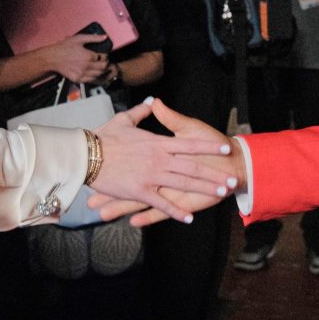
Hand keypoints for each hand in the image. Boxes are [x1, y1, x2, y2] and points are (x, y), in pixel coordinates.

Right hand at [46, 32, 109, 83]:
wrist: (53, 58)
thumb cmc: (65, 47)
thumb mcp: (79, 39)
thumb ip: (93, 38)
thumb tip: (104, 37)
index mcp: (88, 56)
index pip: (103, 57)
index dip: (105, 55)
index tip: (103, 54)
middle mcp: (86, 66)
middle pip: (103, 67)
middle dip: (105, 63)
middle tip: (103, 61)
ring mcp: (82, 74)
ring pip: (98, 74)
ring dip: (101, 70)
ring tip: (98, 66)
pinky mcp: (78, 79)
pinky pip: (90, 80)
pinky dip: (94, 76)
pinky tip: (91, 71)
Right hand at [90, 98, 237, 222]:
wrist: (86, 154)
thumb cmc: (104, 137)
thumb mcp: (124, 120)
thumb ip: (142, 112)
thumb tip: (152, 102)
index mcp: (157, 142)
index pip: (190, 144)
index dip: (209, 146)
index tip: (226, 148)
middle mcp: (159, 159)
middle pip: (193, 167)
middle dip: (214, 173)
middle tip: (232, 179)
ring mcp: (151, 176)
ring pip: (183, 184)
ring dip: (204, 189)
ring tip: (220, 193)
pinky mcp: (140, 191)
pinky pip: (161, 203)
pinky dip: (175, 212)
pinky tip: (189, 217)